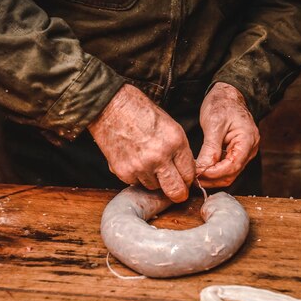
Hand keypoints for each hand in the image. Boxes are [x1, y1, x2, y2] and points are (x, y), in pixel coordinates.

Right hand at [89, 84, 194, 201]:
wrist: (111, 107)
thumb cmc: (141, 113)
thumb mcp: (170, 127)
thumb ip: (179, 151)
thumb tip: (185, 173)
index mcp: (175, 142)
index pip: (189, 174)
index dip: (188, 180)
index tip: (184, 181)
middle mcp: (160, 157)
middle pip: (175, 190)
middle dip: (178, 194)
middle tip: (176, 192)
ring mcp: (141, 166)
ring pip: (154, 187)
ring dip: (153, 180)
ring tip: (146, 161)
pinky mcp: (124, 172)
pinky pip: (136, 183)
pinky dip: (136, 175)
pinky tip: (133, 159)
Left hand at [195, 82, 259, 187]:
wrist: (228, 95)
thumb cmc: (222, 104)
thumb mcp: (214, 124)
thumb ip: (210, 149)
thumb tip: (202, 169)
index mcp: (248, 140)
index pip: (232, 166)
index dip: (214, 173)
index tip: (197, 174)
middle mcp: (249, 150)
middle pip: (231, 174)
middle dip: (211, 179)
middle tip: (192, 179)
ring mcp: (244, 153)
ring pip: (228, 174)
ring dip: (211, 178)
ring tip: (193, 176)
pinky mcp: (236, 153)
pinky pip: (226, 168)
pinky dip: (213, 172)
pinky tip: (200, 170)